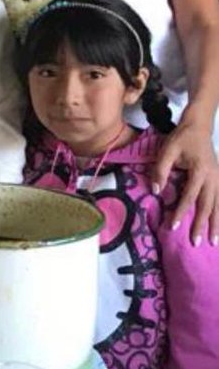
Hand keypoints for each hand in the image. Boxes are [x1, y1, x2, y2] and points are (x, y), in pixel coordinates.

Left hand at [151, 119, 218, 244]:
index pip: (189, 195)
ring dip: (216, 224)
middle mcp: (213, 177)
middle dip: (201, 225)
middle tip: (195, 242)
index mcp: (200, 170)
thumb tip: (156, 191)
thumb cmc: (181, 138)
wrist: (199, 126)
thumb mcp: (167, 150)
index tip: (173, 226)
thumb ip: (161, 170)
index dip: (181, 211)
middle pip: (207, 205)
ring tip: (214, 242)